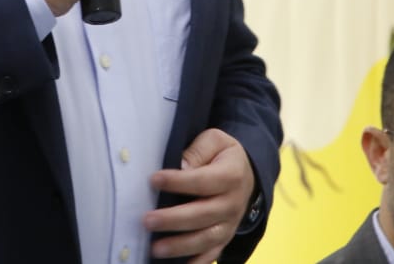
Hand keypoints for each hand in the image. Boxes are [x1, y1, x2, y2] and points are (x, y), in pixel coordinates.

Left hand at [145, 128, 254, 263]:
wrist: (246, 174)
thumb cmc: (222, 155)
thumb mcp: (214, 141)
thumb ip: (197, 151)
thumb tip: (180, 167)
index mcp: (231, 175)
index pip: (203, 181)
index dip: (178, 181)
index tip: (154, 180)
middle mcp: (233, 203)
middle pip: (203, 214)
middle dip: (174, 219)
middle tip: (147, 220)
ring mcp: (230, 224)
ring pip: (207, 239)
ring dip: (181, 246)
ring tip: (155, 248)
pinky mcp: (225, 238)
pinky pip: (212, 253)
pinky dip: (197, 262)